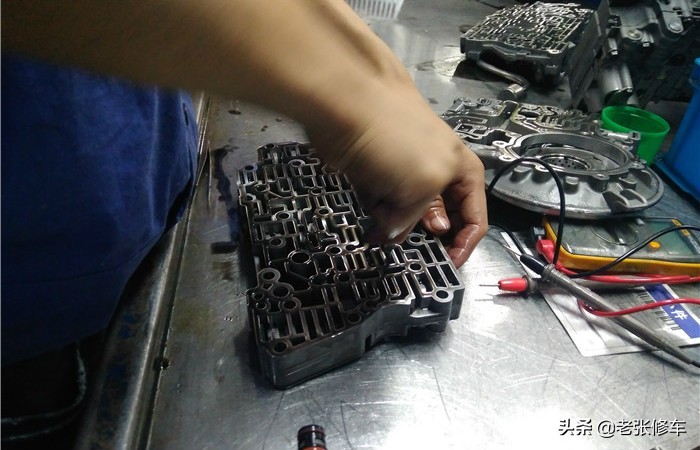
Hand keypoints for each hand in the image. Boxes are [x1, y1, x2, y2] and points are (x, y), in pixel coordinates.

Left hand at [306, 84, 487, 267]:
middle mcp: (438, 176)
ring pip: (405, 216)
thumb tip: (394, 236)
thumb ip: (415, 219)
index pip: (475, 219)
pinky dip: (374, 211)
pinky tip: (369, 207)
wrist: (351, 104)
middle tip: (405, 243)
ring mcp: (405, 175)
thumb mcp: (424, 185)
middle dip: (421, 234)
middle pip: (436, 220)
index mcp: (463, 172)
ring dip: (393, 223)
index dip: (463, 245)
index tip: (446, 266)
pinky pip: (380, 205)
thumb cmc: (398, 141)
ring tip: (381, 218)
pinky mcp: (377, 175)